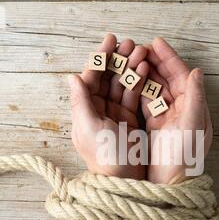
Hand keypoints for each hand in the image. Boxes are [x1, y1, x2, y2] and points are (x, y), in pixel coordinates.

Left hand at [69, 34, 148, 179]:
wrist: (125, 179)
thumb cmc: (105, 155)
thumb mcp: (89, 128)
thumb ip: (80, 102)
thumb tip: (72, 77)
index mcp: (85, 111)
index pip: (90, 78)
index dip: (100, 58)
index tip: (110, 40)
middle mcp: (98, 110)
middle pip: (107, 78)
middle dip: (118, 59)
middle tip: (130, 42)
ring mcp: (115, 114)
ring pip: (121, 84)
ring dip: (130, 67)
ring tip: (141, 52)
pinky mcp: (129, 119)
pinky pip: (133, 96)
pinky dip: (139, 83)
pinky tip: (145, 70)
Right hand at [141, 37, 212, 183]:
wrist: (171, 181)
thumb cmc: (185, 155)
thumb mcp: (193, 126)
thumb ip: (196, 97)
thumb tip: (197, 70)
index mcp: (194, 105)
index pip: (182, 75)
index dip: (170, 58)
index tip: (156, 42)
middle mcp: (182, 108)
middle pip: (168, 78)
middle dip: (155, 62)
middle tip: (139, 47)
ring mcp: (168, 115)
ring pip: (156, 87)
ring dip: (145, 72)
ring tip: (132, 58)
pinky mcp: (155, 123)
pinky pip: (147, 101)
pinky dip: (139, 88)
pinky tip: (130, 77)